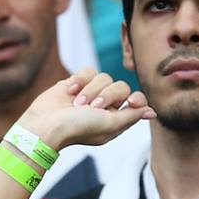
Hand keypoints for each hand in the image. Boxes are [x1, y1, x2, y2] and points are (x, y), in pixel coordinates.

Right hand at [18, 68, 154, 151]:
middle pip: (121, 86)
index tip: (130, 102)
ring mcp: (91, 93)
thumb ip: (131, 116)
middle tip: (92, 107)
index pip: (137, 100)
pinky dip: (79, 80)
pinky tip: (69, 91)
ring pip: (104, 77)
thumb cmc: (78, 128)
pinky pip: (88, 70)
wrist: (46, 124)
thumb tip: (152, 112)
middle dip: (108, 95)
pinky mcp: (77, 82)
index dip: (136, 98)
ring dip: (90, 90)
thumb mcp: (109, 124)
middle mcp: (105, 106)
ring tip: (77, 103)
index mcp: (116, 119)